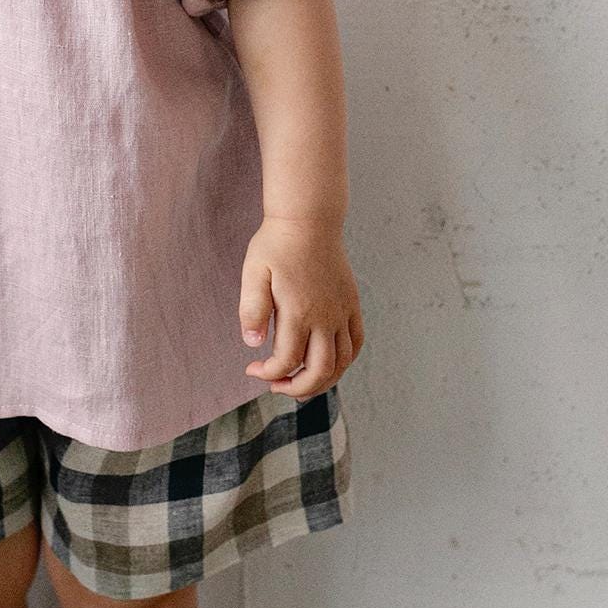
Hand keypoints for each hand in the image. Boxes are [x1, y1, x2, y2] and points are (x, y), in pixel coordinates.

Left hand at [239, 216, 363, 398]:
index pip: (287, 361)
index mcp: (299, 311)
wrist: (309, 219)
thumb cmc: (277, 244)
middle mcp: (326, 316)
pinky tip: (327, 362)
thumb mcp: (253, 273)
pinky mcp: (352, 304)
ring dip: (323, 380)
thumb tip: (252, 344)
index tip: (253, 368)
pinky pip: (356, 342)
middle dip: (297, 388)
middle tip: (277, 385)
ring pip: (343, 362)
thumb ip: (251, 309)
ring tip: (301, 381)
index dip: (269, 373)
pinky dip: (345, 360)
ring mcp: (342, 311)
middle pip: (320, 370)